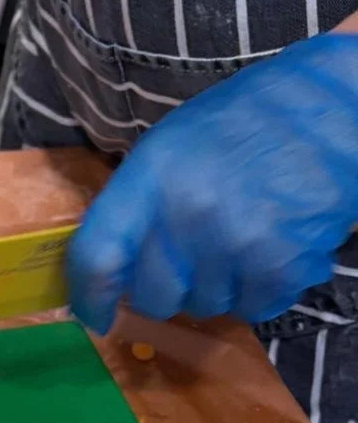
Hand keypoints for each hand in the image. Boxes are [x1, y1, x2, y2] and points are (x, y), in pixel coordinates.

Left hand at [67, 34, 357, 333]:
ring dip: (216, 285)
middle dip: (166, 288)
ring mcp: (236, 243)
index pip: (98, 257)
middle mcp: (189, 213)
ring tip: (239, 238)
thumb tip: (107, 270)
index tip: (93, 314)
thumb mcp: (171, 146)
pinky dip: (259, 290)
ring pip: (204, 306)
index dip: (88, 296)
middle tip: (191, 256)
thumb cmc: (245, 124)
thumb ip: (136, 206)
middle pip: (152, 297)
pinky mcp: (280, 265)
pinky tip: (269, 249)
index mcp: (152, 177)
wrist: (334, 107)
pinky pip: (252, 308)